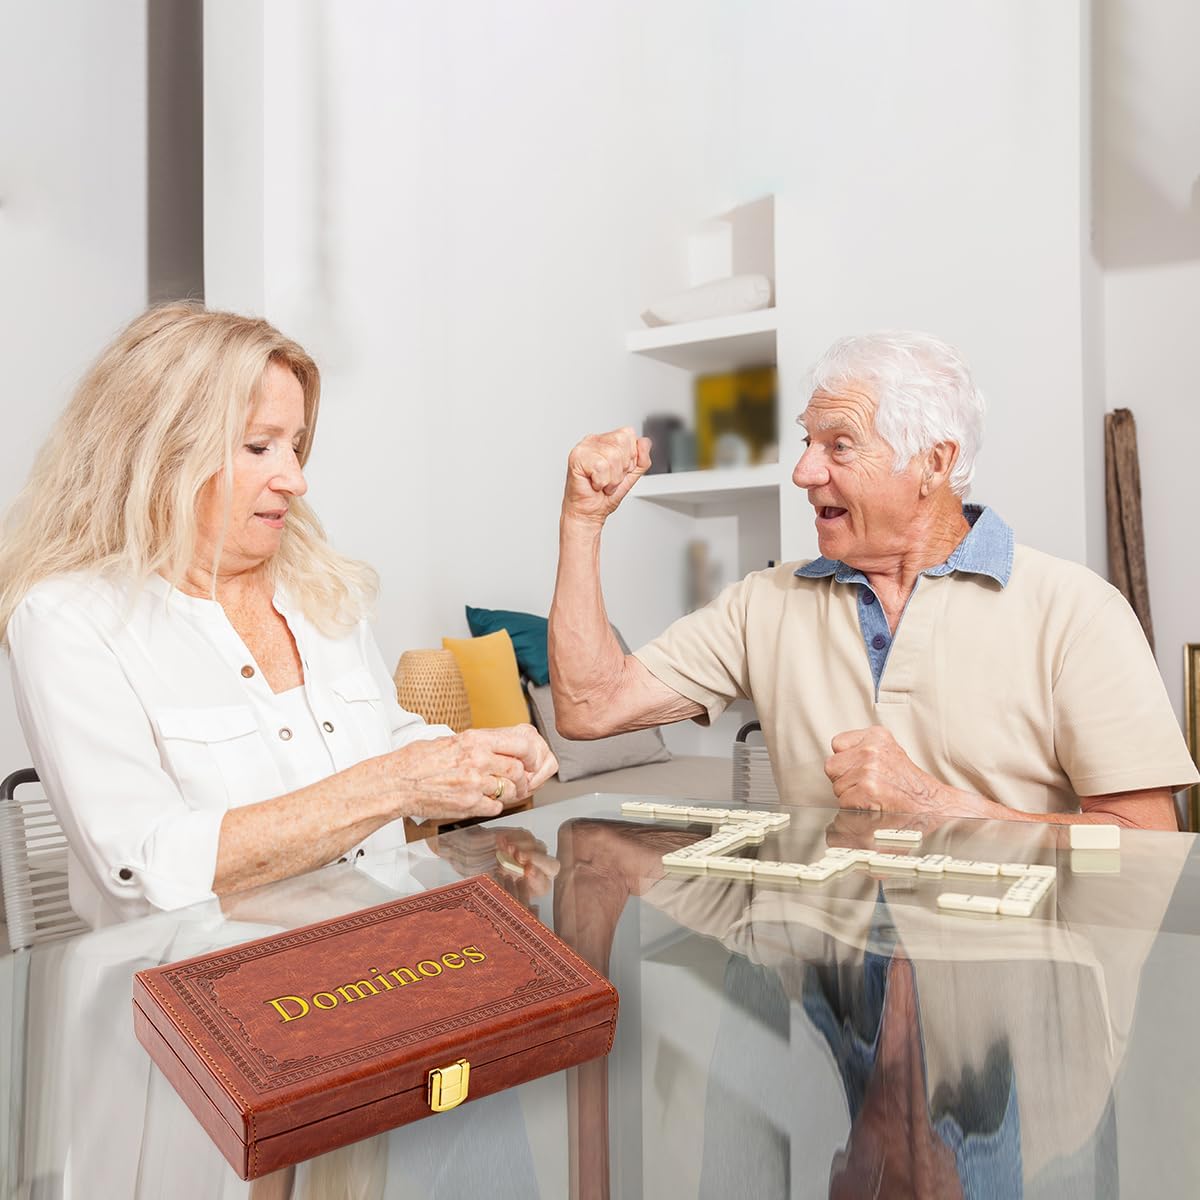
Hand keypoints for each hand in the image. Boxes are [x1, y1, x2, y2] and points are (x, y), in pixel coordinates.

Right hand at [370, 725, 557, 822]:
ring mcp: (473, 784)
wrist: (396, 783)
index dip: (532, 753)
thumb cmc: (417, 761)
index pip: (520, 743)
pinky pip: (494, 807)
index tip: (531, 759)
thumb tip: (499, 746)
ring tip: (497, 790)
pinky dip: (493, 806)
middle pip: (518, 769)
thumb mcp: (449, 740)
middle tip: (519, 780)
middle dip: (522, 777)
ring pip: (509, 790)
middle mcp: (477, 760)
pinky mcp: (468, 805)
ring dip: (508, 792)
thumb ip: (477, 744)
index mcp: (474, 740)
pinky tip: (482, 801)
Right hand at [430, 825, 560, 899]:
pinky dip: (514, 838)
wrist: (464, 853)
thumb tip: (503, 894)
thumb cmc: (476, 872)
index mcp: (531, 889)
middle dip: (536, 860)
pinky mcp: (525, 837)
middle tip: (519, 856)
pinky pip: (526, 836)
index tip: (526, 871)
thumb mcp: (485, 885)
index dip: (537, 878)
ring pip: (539, 848)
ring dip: (522, 848)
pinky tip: (500, 841)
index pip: (544, 885)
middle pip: (552, 866)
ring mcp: (534, 852)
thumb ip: (499, 889)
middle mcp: (537, 870)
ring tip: (505, 848)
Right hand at [562, 428, 651, 525]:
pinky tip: (594, 483)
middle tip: (610, 478)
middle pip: (621, 442)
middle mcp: (594, 441)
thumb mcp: (632, 475)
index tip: (620, 470)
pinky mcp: (576, 458)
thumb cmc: (604, 496)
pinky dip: (601, 481)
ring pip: (612, 456)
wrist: (589, 513)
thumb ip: (642, 458)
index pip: (627, 434)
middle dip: (621, 468)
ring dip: (612, 478)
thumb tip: (644, 442)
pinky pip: (601, 466)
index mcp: (606, 441)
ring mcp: (584, 448)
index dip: (630, 456)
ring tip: (603, 483)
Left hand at [824, 726, 963, 816]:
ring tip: (872, 794)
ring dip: (850, 795)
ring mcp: (869, 769)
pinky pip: (843, 802)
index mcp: (876, 736)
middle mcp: (871, 749)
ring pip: (837, 786)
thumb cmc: (909, 782)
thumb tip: (840, 756)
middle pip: (832, 765)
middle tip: (865, 784)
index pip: (837, 743)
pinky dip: (854, 807)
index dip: (845, 760)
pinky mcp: (867, 789)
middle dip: (843, 778)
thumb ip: (863, 749)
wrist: (930, 804)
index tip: (856, 767)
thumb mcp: (889, 751)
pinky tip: (872, 803)